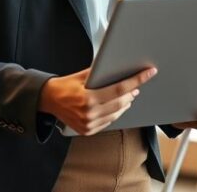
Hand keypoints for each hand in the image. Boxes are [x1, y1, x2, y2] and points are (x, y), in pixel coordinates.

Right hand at [39, 67, 156, 135]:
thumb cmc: (65, 85)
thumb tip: (119, 66)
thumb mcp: (82, 75)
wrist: (47, 100)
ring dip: (126, 103)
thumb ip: (100, 73)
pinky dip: (116, 113)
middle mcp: (89, 113)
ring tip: (130, 94)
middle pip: (121, 103)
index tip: (149, 73)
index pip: (119, 89)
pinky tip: (118, 105)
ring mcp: (88, 124)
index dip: (136, 80)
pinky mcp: (87, 131)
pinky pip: (109, 122)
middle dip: (132, 92)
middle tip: (138, 85)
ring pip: (117, 113)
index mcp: (88, 98)